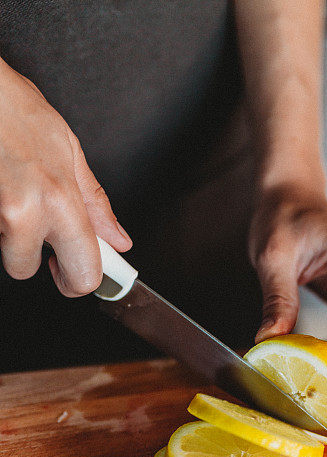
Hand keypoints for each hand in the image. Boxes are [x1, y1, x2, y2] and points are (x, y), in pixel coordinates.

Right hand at [0, 59, 130, 296]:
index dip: (80, 280)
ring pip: (2, 248)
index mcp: (58, 200)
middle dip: (32, 257)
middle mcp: (23, 211)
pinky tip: (0, 188)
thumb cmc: (14, 109)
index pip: (84, 273)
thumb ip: (94, 205)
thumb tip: (117, 240)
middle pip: (26, 271)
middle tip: (37, 229)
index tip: (78, 274)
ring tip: (12, 191)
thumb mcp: (69, 152)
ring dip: (7, 230)